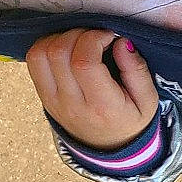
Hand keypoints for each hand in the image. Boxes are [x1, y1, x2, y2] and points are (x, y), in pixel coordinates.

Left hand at [26, 30, 159, 149]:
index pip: (84, 63)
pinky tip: (68, 49)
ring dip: (59, 38)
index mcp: (101, 106)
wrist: (110, 147)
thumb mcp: (148, 100)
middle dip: (78, 34)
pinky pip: (33, 61)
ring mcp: (52, 100)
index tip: (109, 37)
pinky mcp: (43, 95)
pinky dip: (48, 46)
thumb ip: (137, 70)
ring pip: (39, 54)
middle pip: (58, 54)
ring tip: (80, 42)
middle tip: (95, 37)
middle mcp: (71, 103)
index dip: (94, 39)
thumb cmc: (130, 120)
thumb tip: (121, 42)